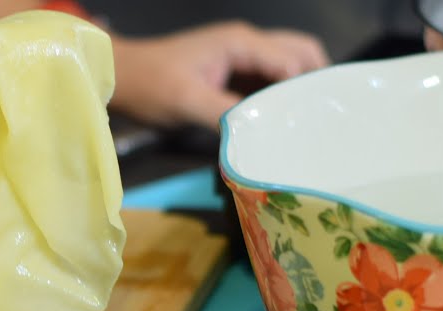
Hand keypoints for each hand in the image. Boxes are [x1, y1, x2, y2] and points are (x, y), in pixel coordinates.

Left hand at [110, 21, 328, 130]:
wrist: (121, 78)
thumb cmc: (149, 84)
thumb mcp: (186, 101)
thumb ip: (225, 114)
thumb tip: (261, 135)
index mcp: (241, 43)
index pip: (291, 61)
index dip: (306, 88)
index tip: (317, 120)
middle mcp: (247, 44)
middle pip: (300, 53)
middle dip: (314, 81)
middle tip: (322, 118)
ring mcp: (240, 57)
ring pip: (286, 66)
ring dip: (297, 90)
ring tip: (307, 123)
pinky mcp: (232, 73)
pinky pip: (267, 80)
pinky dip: (279, 97)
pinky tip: (283, 123)